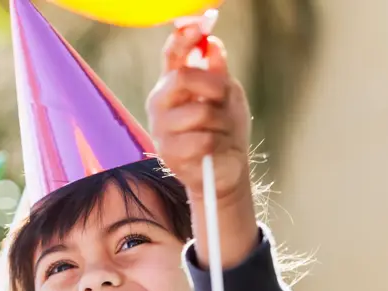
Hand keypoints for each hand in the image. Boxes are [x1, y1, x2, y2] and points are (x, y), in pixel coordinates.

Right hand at [147, 26, 258, 267]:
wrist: (226, 169)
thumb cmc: (225, 129)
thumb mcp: (227, 95)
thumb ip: (217, 71)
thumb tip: (212, 44)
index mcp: (172, 85)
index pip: (173, 55)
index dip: (184, 38)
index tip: (200, 24)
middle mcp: (161, 103)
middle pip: (182, 78)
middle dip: (212, 87)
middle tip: (223, 98)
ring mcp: (161, 128)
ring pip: (199, 112)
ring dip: (220, 121)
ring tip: (221, 131)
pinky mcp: (169, 153)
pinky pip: (203, 138)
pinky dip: (219, 143)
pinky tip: (215, 149)